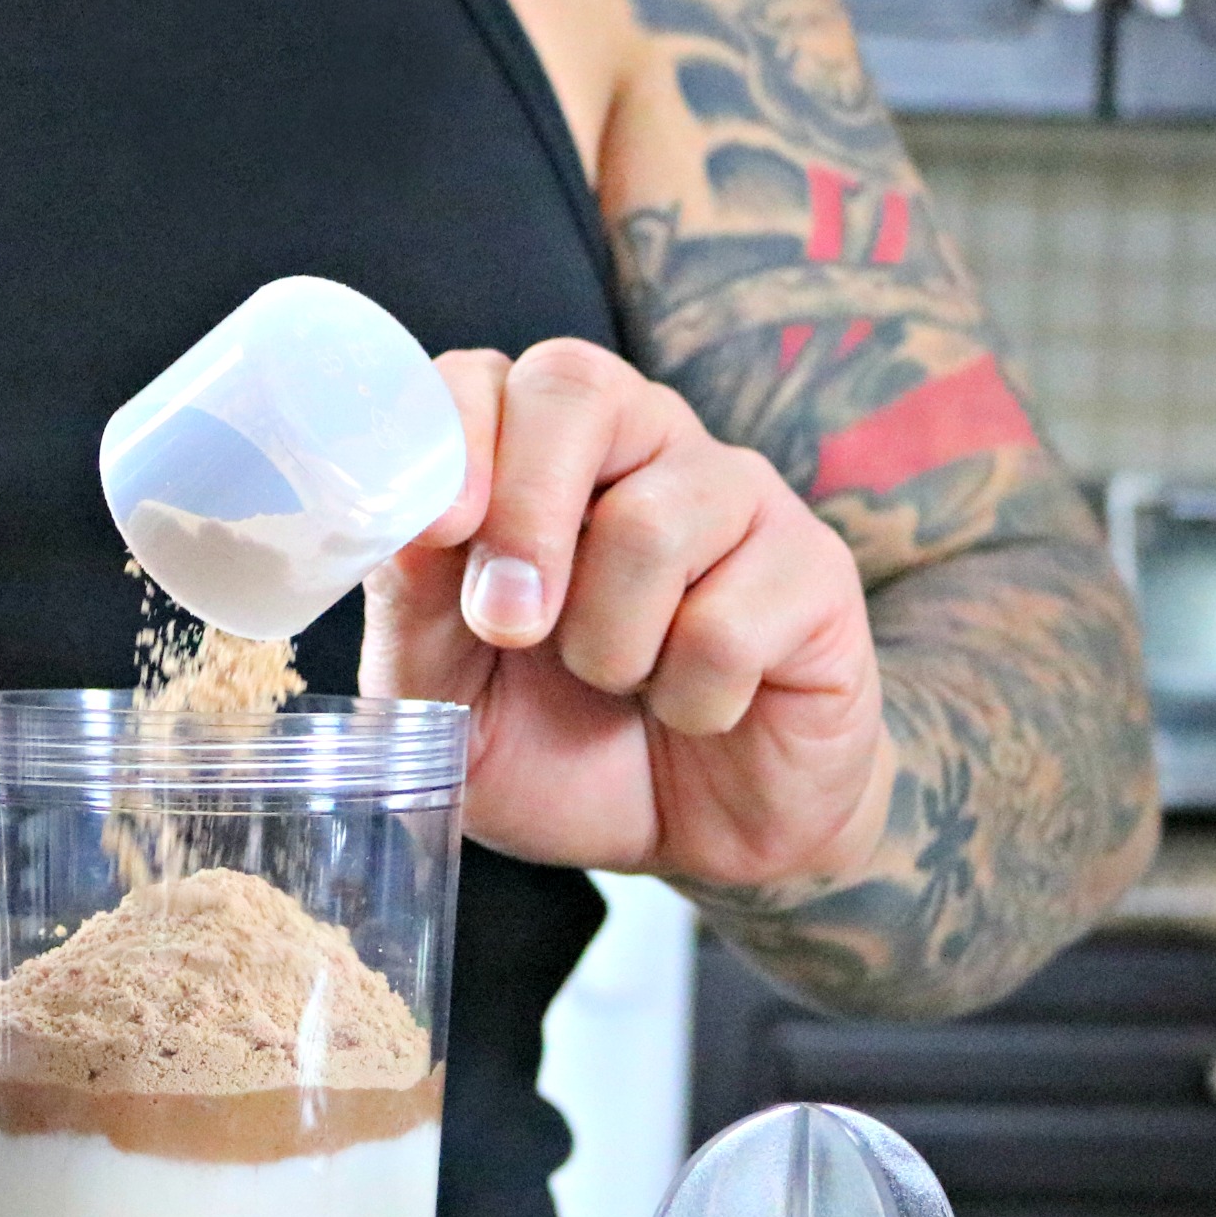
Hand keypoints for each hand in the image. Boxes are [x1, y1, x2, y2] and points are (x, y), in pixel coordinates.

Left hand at [361, 339, 891, 893]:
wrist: (689, 839)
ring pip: (652, 523)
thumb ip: (410, 607)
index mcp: (532, 454)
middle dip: (525, 516)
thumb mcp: (444, 698)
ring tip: (617, 686)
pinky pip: (729, 623)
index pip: (486, 377)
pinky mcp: (813, 569)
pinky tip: (699, 711)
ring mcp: (735, 496)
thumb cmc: (556, 748)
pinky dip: (692, 700)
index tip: (438, 531)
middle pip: (578, 389)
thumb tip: (402, 522)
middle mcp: (637, 444)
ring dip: (606, 646)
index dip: (454, 438)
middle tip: (508, 629)